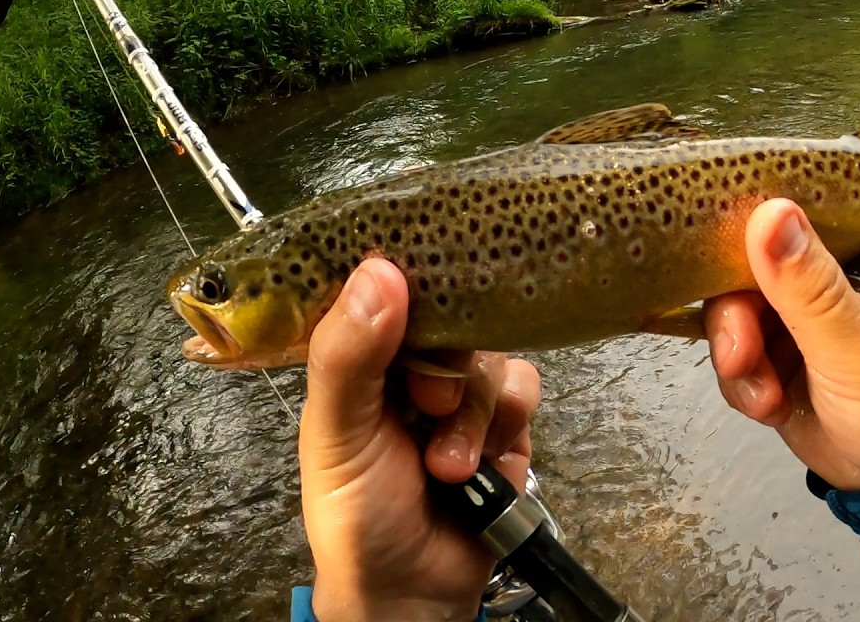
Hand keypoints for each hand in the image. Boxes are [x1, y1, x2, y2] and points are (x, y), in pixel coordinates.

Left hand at [298, 258, 540, 621]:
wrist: (414, 591)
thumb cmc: (356, 514)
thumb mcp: (336, 432)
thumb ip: (349, 355)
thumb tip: (378, 270)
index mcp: (358, 359)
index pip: (383, 290)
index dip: (402, 287)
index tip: (412, 290)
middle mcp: (411, 367)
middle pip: (451, 317)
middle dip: (443, 366)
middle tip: (425, 406)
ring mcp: (461, 393)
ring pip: (489, 355)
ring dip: (471, 412)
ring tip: (445, 465)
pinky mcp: (505, 421)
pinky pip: (523, 387)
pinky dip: (505, 422)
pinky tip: (482, 464)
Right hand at [704, 198, 859, 490]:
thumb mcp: (858, 344)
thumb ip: (809, 285)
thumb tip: (768, 210)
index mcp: (858, 248)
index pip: (792, 215)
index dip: (749, 232)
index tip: (722, 263)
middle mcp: (822, 272)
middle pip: (746, 267)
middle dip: (735, 319)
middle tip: (740, 358)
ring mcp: (793, 313)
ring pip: (731, 313)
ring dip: (737, 360)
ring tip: (765, 397)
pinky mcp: (772, 353)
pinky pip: (732, 354)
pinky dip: (742, 384)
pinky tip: (770, 409)